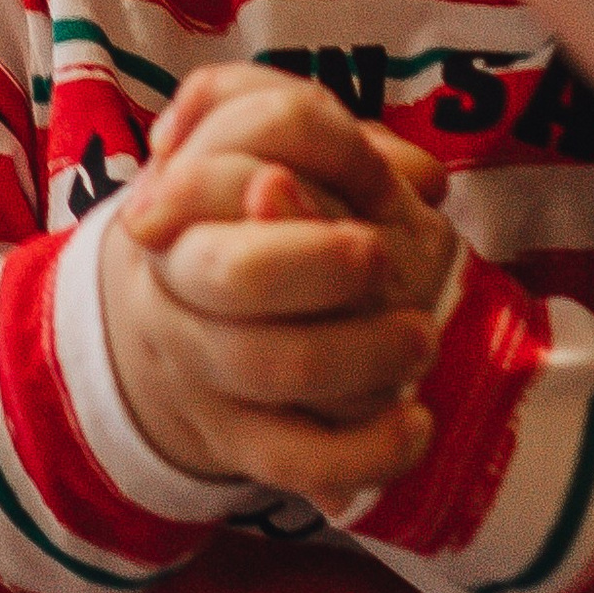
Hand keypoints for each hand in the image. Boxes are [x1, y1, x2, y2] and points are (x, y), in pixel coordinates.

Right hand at [101, 67, 459, 514]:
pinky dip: (360, 451)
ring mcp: (204, 365)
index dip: (313, 154)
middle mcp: (181, 278)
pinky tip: (417, 422)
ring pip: (270, 366)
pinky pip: (294, 461)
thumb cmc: (242, 210)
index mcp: (183, 195)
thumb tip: (419, 178)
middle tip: (379, 256)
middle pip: (237, 273)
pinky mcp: (238, 438)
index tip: (370, 172)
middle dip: (318, 262)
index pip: (234, 159)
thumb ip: (318, 131)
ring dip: (359, 352)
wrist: (173, 313)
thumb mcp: (261, 147)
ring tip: (420, 337)